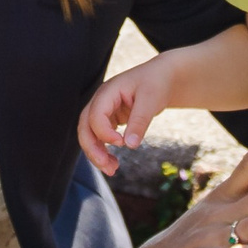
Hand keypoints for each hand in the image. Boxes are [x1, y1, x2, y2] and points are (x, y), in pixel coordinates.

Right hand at [77, 54, 180, 176]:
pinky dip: (104, 150)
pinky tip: (114, 162)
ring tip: (112, 170)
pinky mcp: (110, 119)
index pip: (95, 115)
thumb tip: (130, 145)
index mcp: (108, 91)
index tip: (121, 143)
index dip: (104, 132)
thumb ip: (140, 121)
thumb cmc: (157, 83)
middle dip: (92, 148)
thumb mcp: (151, 100)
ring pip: (89, 134)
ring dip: (96, 153)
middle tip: (108, 167)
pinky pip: (100, 137)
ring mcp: (104, 110)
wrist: (163, 77)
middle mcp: (101, 101)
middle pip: (85, 126)